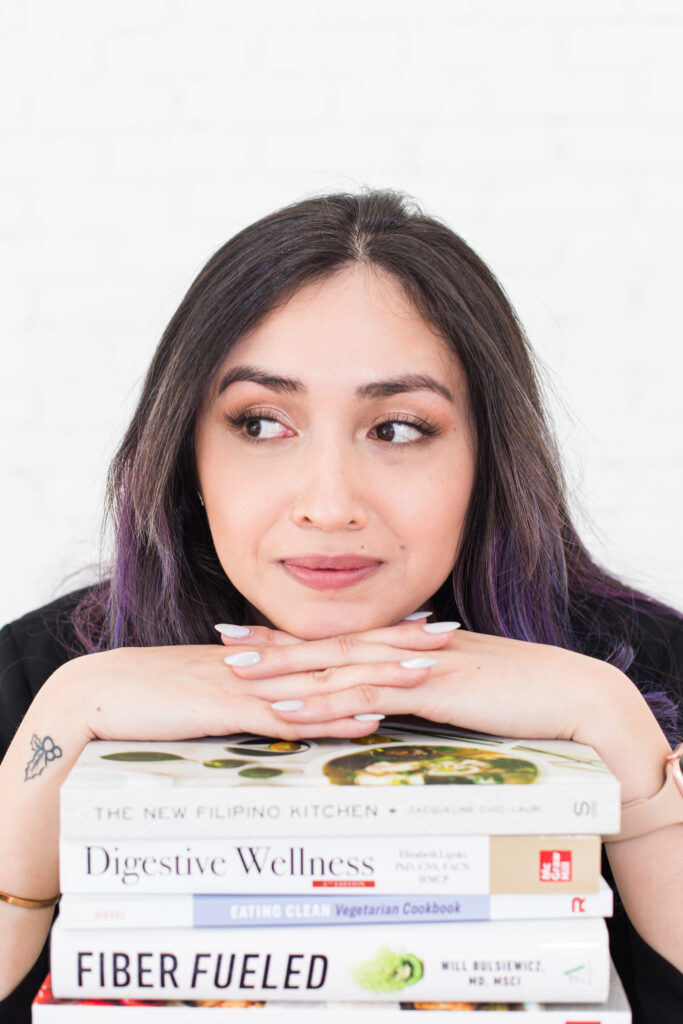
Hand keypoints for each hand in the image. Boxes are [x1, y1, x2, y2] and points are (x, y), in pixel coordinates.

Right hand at [50, 642, 409, 744]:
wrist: (100, 694)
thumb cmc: (155, 694)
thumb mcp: (215, 688)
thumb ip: (255, 693)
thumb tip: (291, 702)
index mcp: (266, 656)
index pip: (335, 640)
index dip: (382, 633)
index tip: (425, 627)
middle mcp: (267, 663)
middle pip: (343, 650)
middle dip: (398, 644)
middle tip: (449, 638)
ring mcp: (251, 684)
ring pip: (326, 678)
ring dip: (379, 676)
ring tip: (428, 674)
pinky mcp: (229, 710)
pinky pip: (290, 716)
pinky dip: (330, 718)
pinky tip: (366, 719)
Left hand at [221, 621, 635, 744]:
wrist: (570, 694)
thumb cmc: (520, 693)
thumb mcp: (462, 685)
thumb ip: (425, 686)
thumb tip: (395, 694)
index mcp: (410, 644)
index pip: (341, 638)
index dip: (294, 636)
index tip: (254, 635)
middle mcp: (406, 647)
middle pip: (327, 644)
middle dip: (273, 644)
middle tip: (224, 642)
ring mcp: (417, 665)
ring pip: (339, 665)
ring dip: (286, 670)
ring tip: (239, 674)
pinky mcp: (432, 688)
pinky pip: (370, 694)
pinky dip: (328, 700)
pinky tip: (293, 706)